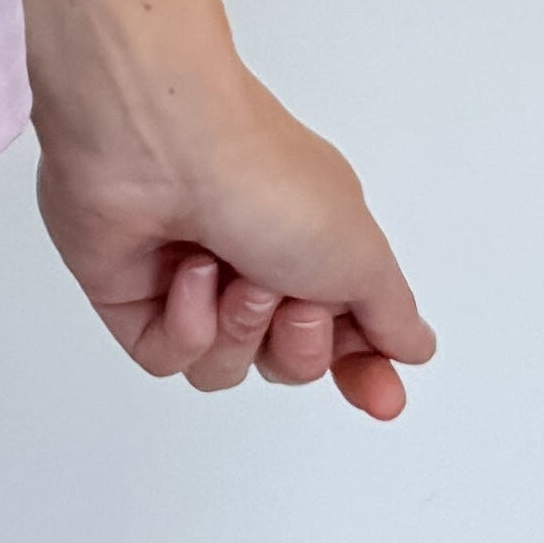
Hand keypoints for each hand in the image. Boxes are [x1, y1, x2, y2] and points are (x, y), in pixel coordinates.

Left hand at [34, 46, 435, 423]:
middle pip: (287, 364)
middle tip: (288, 294)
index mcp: (312, 244)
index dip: (363, 372)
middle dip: (296, 343)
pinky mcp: (128, 292)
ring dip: (236, 329)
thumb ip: (390, 313)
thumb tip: (415, 343)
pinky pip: (167, 358)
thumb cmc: (265, 180)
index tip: (380, 400)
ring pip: (226, 369)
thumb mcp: (360, 253)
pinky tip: (183, 272)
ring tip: (227, 268)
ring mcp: (186, 276)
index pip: (344, 334)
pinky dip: (182, 325)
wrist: (160, 142)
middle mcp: (250, 259)